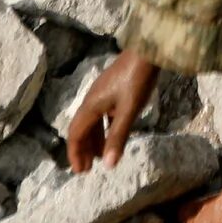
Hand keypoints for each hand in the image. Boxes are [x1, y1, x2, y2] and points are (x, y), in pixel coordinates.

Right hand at [64, 48, 158, 170]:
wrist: (146, 51)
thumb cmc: (137, 80)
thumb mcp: (128, 111)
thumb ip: (118, 137)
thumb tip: (108, 166)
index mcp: (91, 105)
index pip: (75, 134)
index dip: (75, 153)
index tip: (79, 171)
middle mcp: (91, 100)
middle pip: (81, 129)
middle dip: (82, 149)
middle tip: (87, 169)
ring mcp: (101, 94)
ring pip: (92, 122)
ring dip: (93, 140)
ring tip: (99, 158)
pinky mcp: (111, 91)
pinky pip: (102, 115)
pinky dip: (103, 129)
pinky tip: (112, 136)